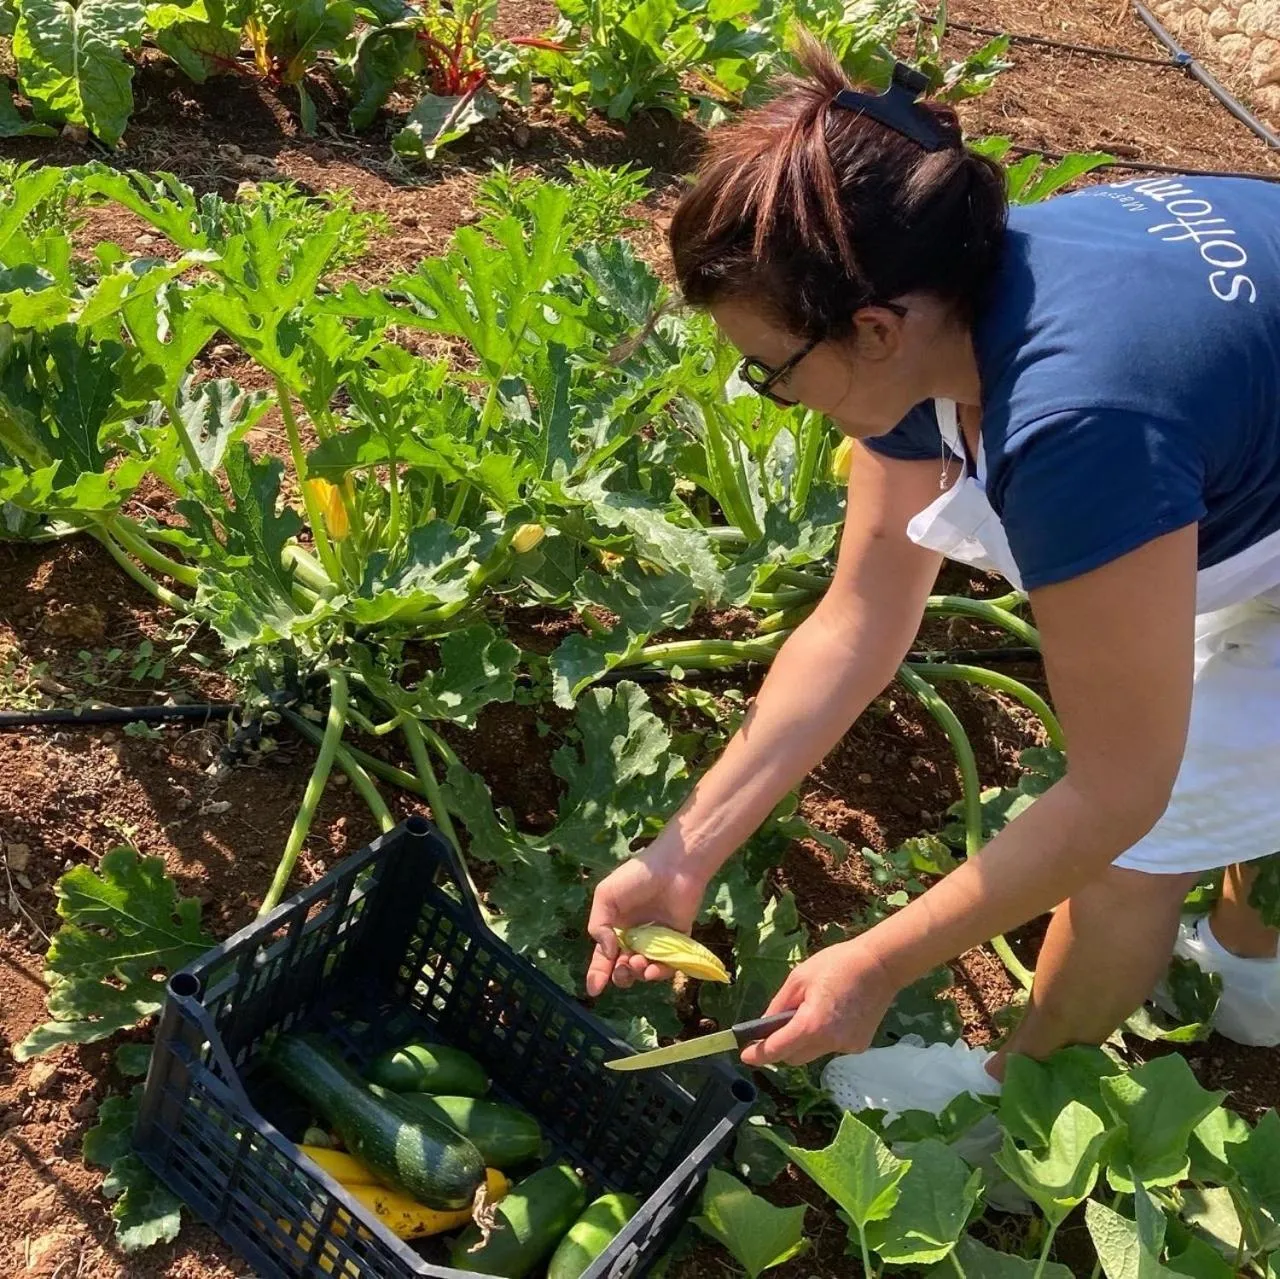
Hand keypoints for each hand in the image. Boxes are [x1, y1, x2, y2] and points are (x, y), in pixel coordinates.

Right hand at [585, 843, 710, 996]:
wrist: (673, 868)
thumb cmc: (636, 877)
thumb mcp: (605, 896)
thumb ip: (598, 926)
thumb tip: (607, 953)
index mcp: (615, 927)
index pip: (603, 957)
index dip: (597, 974)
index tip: (594, 990)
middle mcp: (634, 937)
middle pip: (623, 968)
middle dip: (620, 975)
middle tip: (623, 969)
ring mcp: (656, 942)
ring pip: (644, 971)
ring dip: (639, 974)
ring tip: (639, 964)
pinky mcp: (677, 943)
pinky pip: (668, 966)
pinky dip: (659, 972)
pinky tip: (653, 969)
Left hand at [739, 938, 899, 1067]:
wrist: (880, 966)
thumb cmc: (836, 964)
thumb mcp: (799, 978)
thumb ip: (778, 1006)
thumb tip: (764, 1026)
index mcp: (811, 1025)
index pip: (778, 1050)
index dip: (758, 1055)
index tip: (745, 1055)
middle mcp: (829, 1043)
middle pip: (794, 1057)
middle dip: (781, 1047)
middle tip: (775, 1027)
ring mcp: (846, 1047)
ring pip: (813, 1053)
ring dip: (804, 1041)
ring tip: (811, 1011)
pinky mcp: (858, 1046)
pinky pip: (831, 1047)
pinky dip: (824, 1037)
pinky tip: (833, 1015)